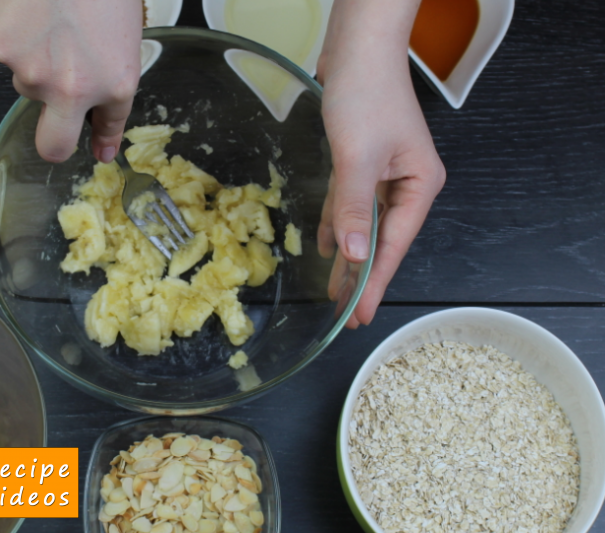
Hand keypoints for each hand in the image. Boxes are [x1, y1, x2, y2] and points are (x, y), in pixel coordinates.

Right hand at [0, 0, 143, 162]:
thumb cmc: (109, 5)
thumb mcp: (126, 68)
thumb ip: (112, 117)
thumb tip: (103, 153)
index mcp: (89, 92)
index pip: (61, 146)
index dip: (67, 144)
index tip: (76, 136)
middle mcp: (52, 84)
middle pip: (42, 117)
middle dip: (54, 107)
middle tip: (69, 69)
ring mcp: (20, 62)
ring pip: (26, 79)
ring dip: (40, 63)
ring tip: (60, 30)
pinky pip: (8, 53)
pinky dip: (21, 39)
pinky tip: (38, 17)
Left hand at [317, 0, 445, 326]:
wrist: (357, 46)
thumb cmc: (366, 93)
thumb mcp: (358, 157)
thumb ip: (355, 208)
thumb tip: (355, 254)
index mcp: (419, 185)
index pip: (394, 245)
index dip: (375, 282)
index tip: (360, 314)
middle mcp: (405, 183)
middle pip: (380, 239)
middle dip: (361, 276)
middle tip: (345, 313)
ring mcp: (384, 173)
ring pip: (362, 224)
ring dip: (346, 254)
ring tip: (334, 289)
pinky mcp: (362, 161)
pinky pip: (349, 202)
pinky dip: (336, 222)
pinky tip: (325, 245)